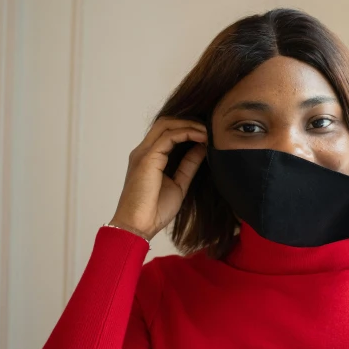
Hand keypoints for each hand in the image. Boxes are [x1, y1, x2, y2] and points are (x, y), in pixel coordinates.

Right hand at [109, 117, 207, 240]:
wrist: (138, 227)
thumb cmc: (154, 211)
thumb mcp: (179, 184)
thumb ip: (189, 165)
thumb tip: (202, 148)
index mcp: (149, 157)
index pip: (167, 131)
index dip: (188, 127)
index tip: (209, 133)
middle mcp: (143, 151)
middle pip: (166, 122)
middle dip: (190, 121)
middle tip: (210, 128)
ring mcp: (143, 153)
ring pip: (166, 124)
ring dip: (190, 124)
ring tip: (208, 131)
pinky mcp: (147, 158)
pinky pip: (169, 136)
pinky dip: (187, 133)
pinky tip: (202, 138)